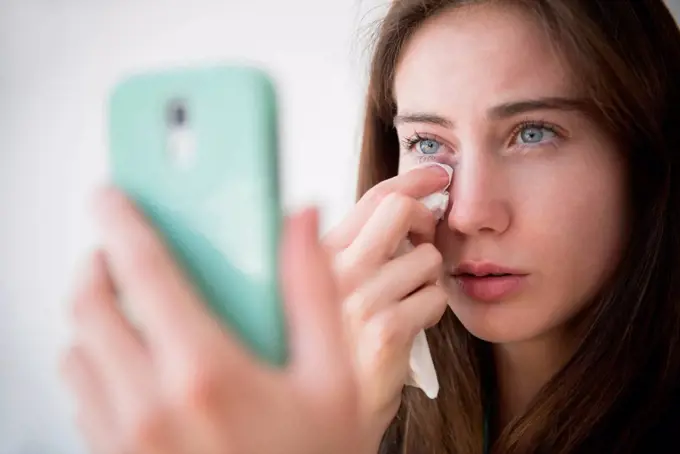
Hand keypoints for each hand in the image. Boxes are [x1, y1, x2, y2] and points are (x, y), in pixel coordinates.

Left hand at [61, 188, 363, 453]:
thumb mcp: (334, 381)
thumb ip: (314, 292)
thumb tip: (301, 223)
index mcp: (205, 372)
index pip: (145, 273)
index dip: (124, 223)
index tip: (113, 196)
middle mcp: (149, 405)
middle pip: (91, 308)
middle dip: (97, 265)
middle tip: (119, 251)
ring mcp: (124, 439)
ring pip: (76, 351)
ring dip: (93, 317)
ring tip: (129, 307)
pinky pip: (81, 396)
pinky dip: (93, 363)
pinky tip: (133, 362)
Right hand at [322, 165, 450, 448]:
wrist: (323, 411)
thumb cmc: (327, 346)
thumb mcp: (322, 289)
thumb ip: (350, 250)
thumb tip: (401, 208)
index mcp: (317, 254)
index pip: (372, 198)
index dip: (412, 179)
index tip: (439, 173)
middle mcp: (334, 271)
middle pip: (402, 211)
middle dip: (425, 220)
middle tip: (423, 241)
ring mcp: (359, 301)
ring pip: (428, 259)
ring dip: (428, 278)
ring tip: (407, 299)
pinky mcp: (385, 332)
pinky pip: (434, 299)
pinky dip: (431, 310)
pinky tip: (410, 326)